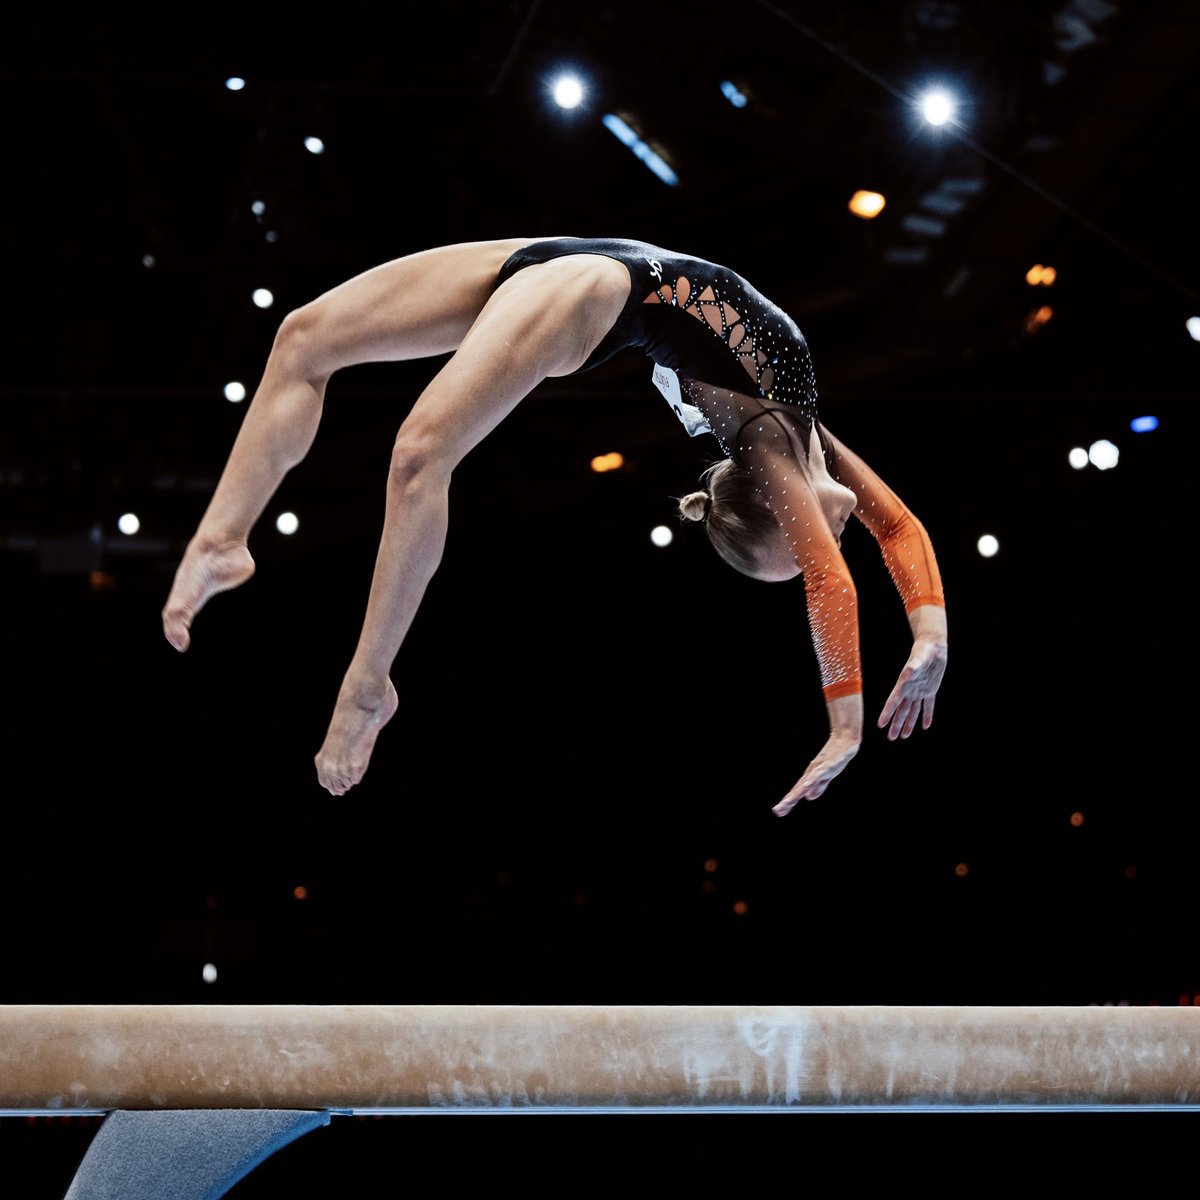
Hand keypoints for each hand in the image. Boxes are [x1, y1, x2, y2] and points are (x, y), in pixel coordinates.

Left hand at [774, 694, 862, 815]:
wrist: (845, 739)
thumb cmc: (835, 757)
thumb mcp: (826, 775)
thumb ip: (818, 786)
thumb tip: (808, 797)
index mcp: (811, 777)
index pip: (797, 791)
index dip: (788, 802)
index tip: (778, 812)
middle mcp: (812, 773)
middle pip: (799, 788)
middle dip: (789, 799)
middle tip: (777, 810)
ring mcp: (820, 767)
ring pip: (808, 781)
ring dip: (799, 791)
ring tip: (790, 800)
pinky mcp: (830, 763)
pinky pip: (821, 772)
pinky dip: (815, 779)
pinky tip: (809, 784)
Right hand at [877, 634, 946, 740]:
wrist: (933, 646)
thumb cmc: (925, 650)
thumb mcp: (919, 658)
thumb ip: (913, 666)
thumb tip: (908, 671)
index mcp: (904, 684)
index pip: (893, 702)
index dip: (887, 713)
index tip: (880, 725)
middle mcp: (909, 690)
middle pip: (901, 710)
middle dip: (896, 724)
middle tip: (891, 738)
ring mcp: (919, 691)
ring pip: (912, 711)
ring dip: (908, 723)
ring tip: (904, 736)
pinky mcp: (930, 690)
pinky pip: (928, 706)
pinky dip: (927, 715)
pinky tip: (925, 726)